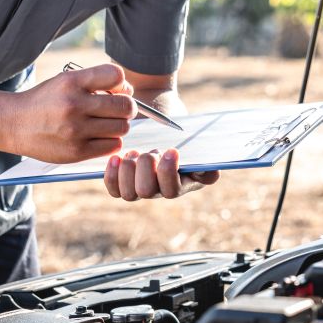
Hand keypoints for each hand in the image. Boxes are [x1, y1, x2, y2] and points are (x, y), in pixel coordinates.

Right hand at [9, 64, 135, 162]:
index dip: (122, 84)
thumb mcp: (64, 81)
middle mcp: (74, 104)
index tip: (115, 91)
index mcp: (71, 82)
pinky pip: (113, 146)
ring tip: (104, 124)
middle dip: (125, 108)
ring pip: (122, 127)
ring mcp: (75, 130)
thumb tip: (128, 92)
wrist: (13, 123)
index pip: (116, 75)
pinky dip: (111, 141)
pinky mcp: (76, 151)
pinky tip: (98, 137)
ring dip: (118, 126)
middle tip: (115, 111)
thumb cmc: (45, 101)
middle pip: (125, 106)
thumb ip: (95, 82)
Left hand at [104, 148, 219, 199]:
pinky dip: (112, 175)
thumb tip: (210, 172)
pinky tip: (116, 159)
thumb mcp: (197, 147)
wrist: (162, 129)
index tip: (170, 150)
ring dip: (128, 170)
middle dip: (145, 169)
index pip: (172, 189)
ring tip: (133, 153)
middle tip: (147, 152)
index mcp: (182, 183)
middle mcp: (160, 191)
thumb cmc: (182, 138)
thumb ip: (204, 159)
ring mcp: (141, 190)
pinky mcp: (125, 185)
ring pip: (129, 193)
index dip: (168, 171)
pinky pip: (114, 190)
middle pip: (147, 192)